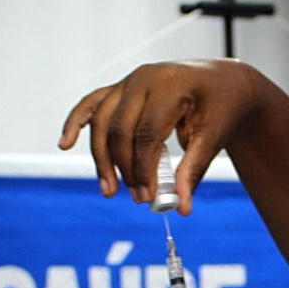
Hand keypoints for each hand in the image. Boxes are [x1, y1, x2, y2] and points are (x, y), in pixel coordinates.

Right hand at [58, 60, 262, 211]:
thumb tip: (180, 208)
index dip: (143, 169)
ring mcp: (129, 81)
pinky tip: (64, 144)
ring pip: (102, 122)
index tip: (149, 198)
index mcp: (169, 86)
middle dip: (124, 168)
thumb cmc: (222, 107)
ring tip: (109, 190)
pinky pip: (92, 103)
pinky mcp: (122, 87)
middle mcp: (144, 79)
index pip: (146, 134)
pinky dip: (76, 122)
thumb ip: (193, 171)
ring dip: (102, 158)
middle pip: (119, 129)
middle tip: (137, 199)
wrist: (224, 82)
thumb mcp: (214, 138)